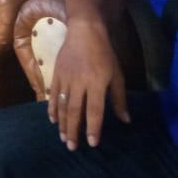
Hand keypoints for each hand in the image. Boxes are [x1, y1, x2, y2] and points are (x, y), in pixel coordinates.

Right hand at [48, 18, 128, 149]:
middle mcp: (79, 82)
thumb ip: (119, 98)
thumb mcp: (117, 74)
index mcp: (97, 82)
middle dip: (73, 130)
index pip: (94, 110)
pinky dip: (52, 108)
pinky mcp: (56, 74)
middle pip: (74, 111)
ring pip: (61, 105)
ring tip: (63, 138)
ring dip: (62, 123)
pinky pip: (53, 94)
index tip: (92, 143)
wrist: (84, 31)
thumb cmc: (104, 53)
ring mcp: (65, 78)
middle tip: (72, 147)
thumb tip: (125, 120)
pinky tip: (53, 120)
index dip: (93, 128)